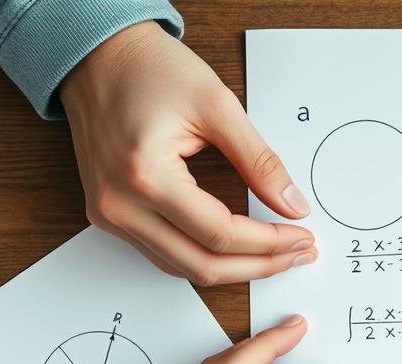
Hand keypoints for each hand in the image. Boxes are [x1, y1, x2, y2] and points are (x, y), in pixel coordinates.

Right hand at [60, 22, 316, 285]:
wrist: (97, 57)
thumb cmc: (149, 69)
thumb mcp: (217, 106)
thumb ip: (260, 162)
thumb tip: (294, 206)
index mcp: (144, 175)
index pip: (221, 234)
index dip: (270, 243)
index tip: (304, 237)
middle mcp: (119, 205)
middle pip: (204, 264)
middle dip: (260, 265)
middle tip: (300, 254)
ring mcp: (110, 215)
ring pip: (184, 269)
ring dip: (236, 269)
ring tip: (278, 255)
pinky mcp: (110, 216)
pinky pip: (166, 255)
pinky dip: (207, 257)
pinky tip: (241, 250)